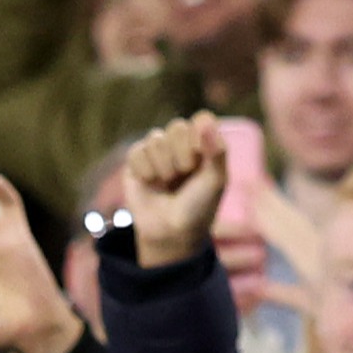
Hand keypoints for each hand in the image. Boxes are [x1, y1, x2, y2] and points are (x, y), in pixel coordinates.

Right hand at [123, 113, 227, 269]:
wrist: (170, 232)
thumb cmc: (199, 207)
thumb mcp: (216, 180)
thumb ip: (217, 150)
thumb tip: (203, 121)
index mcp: (203, 142)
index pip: (200, 119)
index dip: (199, 139)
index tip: (201, 163)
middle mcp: (180, 142)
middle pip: (176, 126)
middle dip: (181, 155)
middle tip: (183, 176)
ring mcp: (157, 151)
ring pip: (155, 139)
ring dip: (163, 166)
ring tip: (167, 183)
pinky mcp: (135, 161)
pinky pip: (136, 151)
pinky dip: (145, 170)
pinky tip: (150, 183)